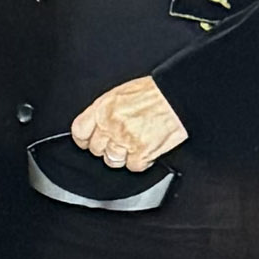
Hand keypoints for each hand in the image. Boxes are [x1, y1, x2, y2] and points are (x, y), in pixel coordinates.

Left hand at [66, 75, 187, 174]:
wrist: (178, 96)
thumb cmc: (155, 92)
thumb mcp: (122, 94)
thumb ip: (106, 111)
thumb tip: (98, 125)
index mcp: (103, 108)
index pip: (80, 131)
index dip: (85, 139)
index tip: (89, 142)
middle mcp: (111, 124)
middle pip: (97, 149)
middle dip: (107, 148)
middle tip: (121, 141)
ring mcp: (125, 140)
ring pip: (113, 160)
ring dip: (124, 156)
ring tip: (136, 144)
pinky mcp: (142, 152)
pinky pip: (134, 166)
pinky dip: (142, 161)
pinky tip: (148, 149)